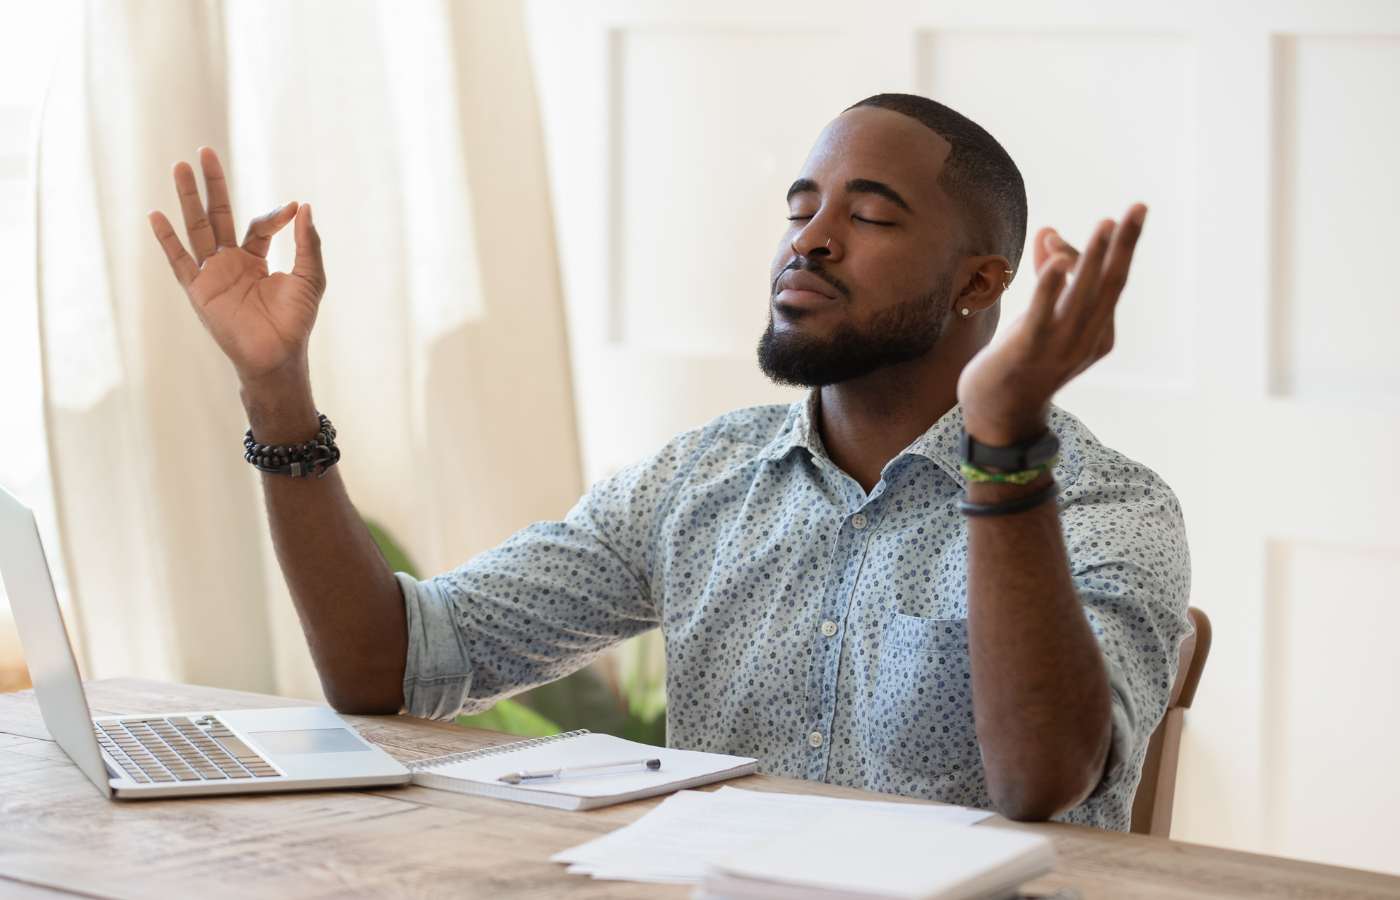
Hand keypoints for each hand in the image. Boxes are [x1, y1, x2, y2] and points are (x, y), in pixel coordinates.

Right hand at [148, 147, 324, 387]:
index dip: (274, 215)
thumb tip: (303, 207)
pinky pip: (179, 261)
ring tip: (180, 166)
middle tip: (205, 151)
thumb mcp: (310, 277)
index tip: (292, 210)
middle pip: (217, 215)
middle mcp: (230, 263)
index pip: (256, 225)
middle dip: (211, 185)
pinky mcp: (199, 290)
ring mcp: (212, 275)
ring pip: (197, 229)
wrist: (278, 356)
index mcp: (255, 259)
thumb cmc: (295, 322)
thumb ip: (308, 243)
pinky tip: (156, 215)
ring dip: (187, 198)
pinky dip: (167, 239)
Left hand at [957, 204, 1146, 445]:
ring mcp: (1059, 348)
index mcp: (1099, 335)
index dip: (1093, 253)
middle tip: (1140, 207)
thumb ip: (1048, 278)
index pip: (1104, 284)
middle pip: (1111, 285)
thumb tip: (1048, 230)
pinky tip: (1057, 262)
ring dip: (1094, 257)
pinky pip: (1043, 315)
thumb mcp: (1041, 318)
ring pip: (1083, 296)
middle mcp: (1086, 341)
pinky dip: (1052, 287)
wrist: (999, 417)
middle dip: (1126, 246)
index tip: (1060, 237)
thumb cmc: (1022, 364)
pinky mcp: (1027, 350)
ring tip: (1106, 224)